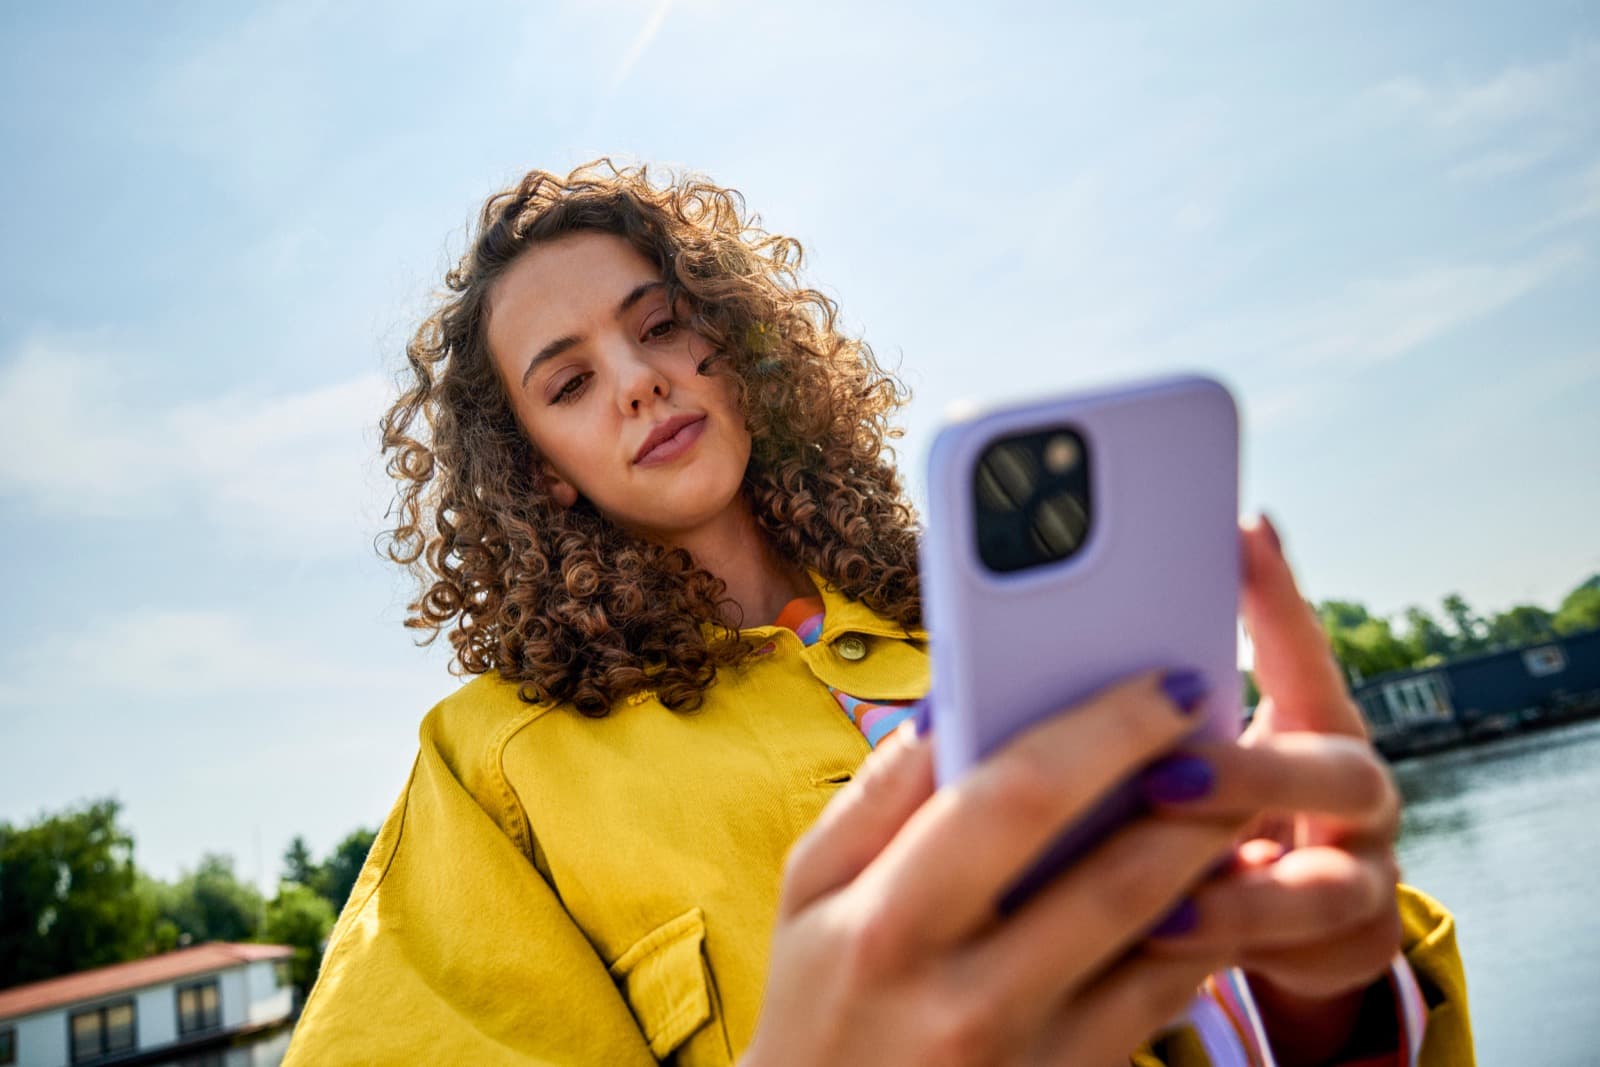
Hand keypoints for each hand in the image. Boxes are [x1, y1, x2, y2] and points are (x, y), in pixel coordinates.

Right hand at [744, 661, 1391, 1066]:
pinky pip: (1165, 1002)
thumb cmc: (815, 1004)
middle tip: (1234, 731)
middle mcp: (966, 996)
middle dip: (1197, 791)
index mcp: (887, 922)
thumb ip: (876, 795)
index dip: (1107, 730)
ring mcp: (1031, 1054)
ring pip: (1164, 939)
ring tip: (1241, 798)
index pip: (1018, 798)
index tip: (1166, 683)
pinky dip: (1206, 932)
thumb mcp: (805, 896)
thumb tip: (952, 702)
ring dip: (1217, 858)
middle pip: (1118, 871)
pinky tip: (1215, 885)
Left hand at [1140, 518, 1403, 1065]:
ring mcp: (1362, 871)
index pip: (1301, 647)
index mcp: (1309, 719)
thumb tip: (1013, 653)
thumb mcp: (1181, 750)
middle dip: (1248, 772)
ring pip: (1325, 886)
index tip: (1240, 532)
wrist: (1278, 919)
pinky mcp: (1350, 948)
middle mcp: (1353, 790)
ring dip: (1237, 891)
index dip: (1278, 595)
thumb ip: (1138, 709)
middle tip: (1162, 770)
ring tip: (1152, 897)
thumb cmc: (1201, 805)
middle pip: (1336, 770)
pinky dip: (1229, 948)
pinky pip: (1300, 956)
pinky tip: (1159, 941)